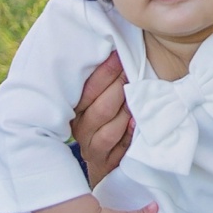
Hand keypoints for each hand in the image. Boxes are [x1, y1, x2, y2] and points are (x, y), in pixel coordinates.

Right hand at [70, 53, 132, 184]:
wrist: (101, 161)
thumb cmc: (104, 120)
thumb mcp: (99, 99)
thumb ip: (103, 82)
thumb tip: (116, 50)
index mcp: (75, 108)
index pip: (89, 89)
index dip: (106, 71)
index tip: (120, 55)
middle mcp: (80, 127)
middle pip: (100, 109)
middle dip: (119, 89)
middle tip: (133, 73)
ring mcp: (91, 146)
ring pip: (108, 130)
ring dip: (126, 113)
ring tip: (137, 98)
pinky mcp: (103, 162)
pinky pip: (117, 148)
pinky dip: (128, 134)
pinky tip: (136, 122)